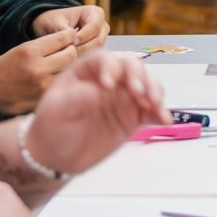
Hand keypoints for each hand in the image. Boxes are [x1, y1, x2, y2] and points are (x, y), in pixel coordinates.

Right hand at [0, 30, 79, 116]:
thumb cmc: (8, 67)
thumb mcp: (22, 49)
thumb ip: (46, 44)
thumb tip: (71, 38)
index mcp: (30, 52)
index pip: (62, 39)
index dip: (69, 35)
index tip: (70, 35)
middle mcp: (37, 69)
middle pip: (71, 54)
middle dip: (71, 50)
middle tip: (67, 51)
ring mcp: (42, 86)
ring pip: (70, 71)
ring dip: (69, 66)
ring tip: (62, 64)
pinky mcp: (44, 99)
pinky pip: (63, 84)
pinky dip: (63, 80)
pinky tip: (57, 77)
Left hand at [25, 50, 169, 176]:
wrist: (57, 156)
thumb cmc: (51, 127)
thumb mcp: (55, 111)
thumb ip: (75, 99)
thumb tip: (100, 91)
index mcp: (87, 71)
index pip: (104, 60)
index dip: (110, 68)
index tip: (109, 86)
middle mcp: (110, 79)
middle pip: (132, 68)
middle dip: (139, 78)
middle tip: (139, 94)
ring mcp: (123, 97)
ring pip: (147, 86)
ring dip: (154, 92)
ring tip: (155, 106)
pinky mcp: (133, 117)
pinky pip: (151, 111)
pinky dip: (160, 113)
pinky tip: (165, 120)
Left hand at [34, 3, 108, 53]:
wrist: (51, 27)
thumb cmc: (53, 20)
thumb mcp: (54, 22)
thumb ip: (63, 30)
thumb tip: (71, 42)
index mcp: (95, 13)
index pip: (95, 27)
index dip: (83, 36)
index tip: (70, 43)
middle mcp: (102, 26)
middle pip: (98, 41)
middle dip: (82, 48)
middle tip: (67, 53)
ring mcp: (101, 39)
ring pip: (96, 51)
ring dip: (82, 55)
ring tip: (67, 58)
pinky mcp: (96, 49)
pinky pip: (92, 58)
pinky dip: (81, 60)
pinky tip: (69, 62)